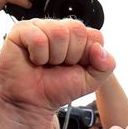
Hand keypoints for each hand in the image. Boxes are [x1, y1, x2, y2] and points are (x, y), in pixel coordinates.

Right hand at [0, 18, 114, 113]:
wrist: (34, 102)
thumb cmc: (59, 88)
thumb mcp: (91, 81)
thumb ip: (106, 65)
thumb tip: (99, 48)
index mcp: (78, 36)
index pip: (95, 35)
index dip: (87, 56)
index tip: (75, 66)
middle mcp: (60, 27)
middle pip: (77, 30)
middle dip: (71, 56)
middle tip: (58, 65)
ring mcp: (40, 26)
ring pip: (58, 32)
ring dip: (54, 56)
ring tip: (46, 63)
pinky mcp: (21, 30)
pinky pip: (38, 38)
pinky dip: (38, 55)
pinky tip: (33, 60)